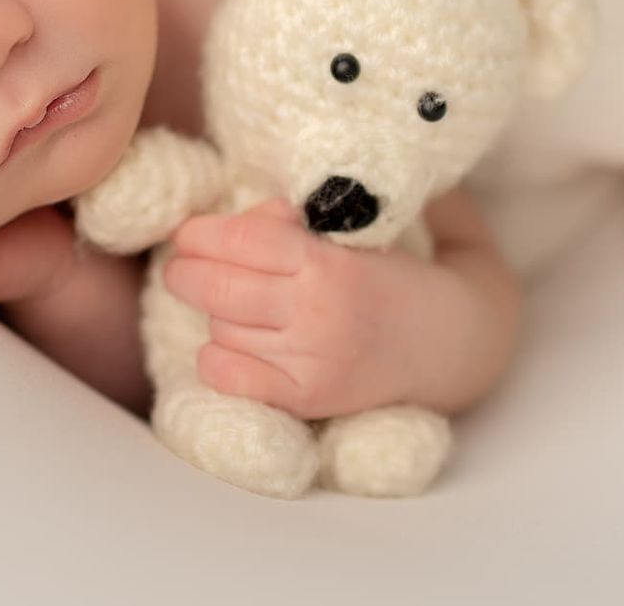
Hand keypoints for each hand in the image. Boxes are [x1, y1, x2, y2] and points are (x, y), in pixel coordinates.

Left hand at [161, 197, 439, 420]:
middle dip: (186, 272)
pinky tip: (230, 343)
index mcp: (328, 263)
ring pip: (220, 329)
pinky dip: (216, 357)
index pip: (242, 240)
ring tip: (229, 304)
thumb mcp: (345, 236)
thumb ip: (285, 224)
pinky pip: (229, 377)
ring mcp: (310, 361)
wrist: (443, 343)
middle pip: (218, 287)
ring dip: (213, 313)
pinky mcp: (306, 399)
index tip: (188, 234)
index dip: (202, 234)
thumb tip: (223, 228)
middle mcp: (317, 314)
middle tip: (180, 267)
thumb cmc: (384, 278)